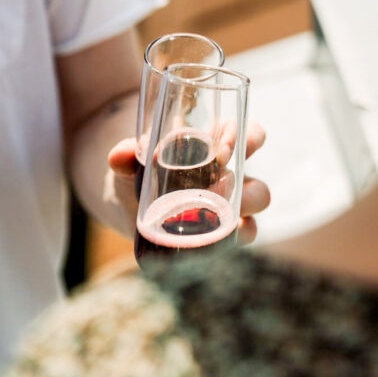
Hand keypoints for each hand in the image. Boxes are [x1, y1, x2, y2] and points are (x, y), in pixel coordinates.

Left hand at [108, 121, 269, 244]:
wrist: (132, 210)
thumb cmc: (142, 176)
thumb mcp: (133, 163)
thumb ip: (126, 156)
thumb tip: (119, 156)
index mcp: (221, 152)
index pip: (253, 138)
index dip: (250, 138)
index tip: (226, 144)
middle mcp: (234, 181)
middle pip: (258, 182)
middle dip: (247, 185)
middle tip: (221, 184)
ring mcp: (232, 210)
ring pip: (256, 209)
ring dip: (243, 210)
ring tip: (217, 214)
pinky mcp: (224, 234)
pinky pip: (245, 235)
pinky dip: (236, 237)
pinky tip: (217, 239)